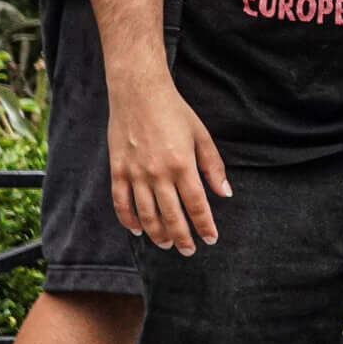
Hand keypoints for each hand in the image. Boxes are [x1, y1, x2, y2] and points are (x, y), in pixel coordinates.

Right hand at [108, 72, 228, 254]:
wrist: (139, 92)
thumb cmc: (175, 112)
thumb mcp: (201, 136)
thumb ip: (213, 166)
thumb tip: (225, 194)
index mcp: (183, 165)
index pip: (197, 205)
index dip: (204, 225)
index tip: (211, 239)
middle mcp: (158, 173)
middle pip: (171, 216)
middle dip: (182, 237)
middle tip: (189, 250)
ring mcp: (135, 173)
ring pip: (146, 214)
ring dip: (157, 233)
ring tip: (167, 244)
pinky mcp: (117, 170)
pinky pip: (121, 203)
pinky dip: (129, 221)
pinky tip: (138, 231)